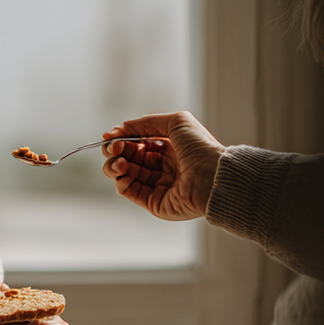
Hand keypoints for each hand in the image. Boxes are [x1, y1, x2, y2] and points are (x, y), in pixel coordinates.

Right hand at [101, 111, 225, 220]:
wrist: (213, 176)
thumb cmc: (200, 147)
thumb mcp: (175, 122)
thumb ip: (145, 123)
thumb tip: (119, 129)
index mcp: (169, 148)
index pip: (137, 142)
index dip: (122, 138)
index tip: (110, 136)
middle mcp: (162, 167)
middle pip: (127, 157)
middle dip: (116, 150)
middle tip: (114, 147)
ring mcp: (157, 185)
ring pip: (123, 174)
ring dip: (115, 165)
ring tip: (120, 161)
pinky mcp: (153, 202)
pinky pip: (128, 190)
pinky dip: (120, 180)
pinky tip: (123, 171)